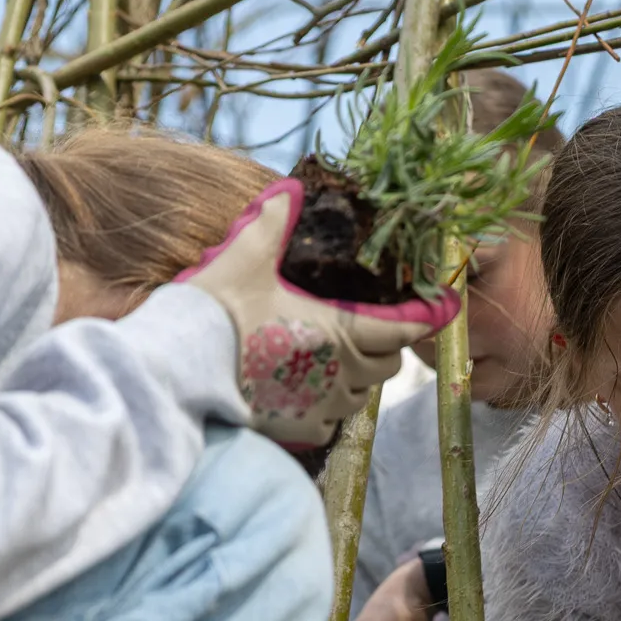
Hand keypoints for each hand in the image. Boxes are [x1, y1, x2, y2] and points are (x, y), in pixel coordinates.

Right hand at [177, 179, 457, 450]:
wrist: (177, 370)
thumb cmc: (216, 312)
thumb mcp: (245, 257)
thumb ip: (273, 223)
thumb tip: (291, 190)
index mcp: (339, 332)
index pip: (402, 329)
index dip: (426, 318)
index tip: (443, 308)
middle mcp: (338, 374)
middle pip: (387, 365)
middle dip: (386, 348)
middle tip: (369, 330)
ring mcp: (318, 406)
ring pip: (360, 397)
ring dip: (357, 379)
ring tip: (335, 360)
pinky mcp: (296, 430)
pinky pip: (329, 425)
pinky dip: (326, 410)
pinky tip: (307, 393)